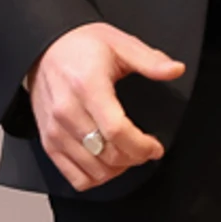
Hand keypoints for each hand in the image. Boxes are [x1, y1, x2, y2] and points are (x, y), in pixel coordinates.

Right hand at [28, 22, 184, 191]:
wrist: (45, 48)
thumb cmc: (81, 46)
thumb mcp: (119, 44)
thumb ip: (150, 60)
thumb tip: (175, 70)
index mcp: (87, 86)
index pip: (116, 130)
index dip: (141, 145)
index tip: (155, 146)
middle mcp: (67, 111)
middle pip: (107, 154)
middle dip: (135, 157)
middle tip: (145, 149)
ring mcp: (55, 130)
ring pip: (93, 170)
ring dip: (118, 169)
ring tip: (128, 154)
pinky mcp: (48, 142)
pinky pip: (74, 177)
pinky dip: (95, 177)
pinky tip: (106, 163)